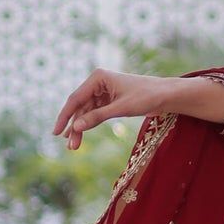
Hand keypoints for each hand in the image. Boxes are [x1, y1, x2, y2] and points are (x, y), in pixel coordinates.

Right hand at [52, 69, 173, 149]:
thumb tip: (75, 127)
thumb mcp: (120, 109)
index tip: (56, 132)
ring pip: (86, 111)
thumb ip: (97, 117)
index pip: (75, 99)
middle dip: (74, 126)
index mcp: (98, 77)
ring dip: (80, 127)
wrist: (166, 95)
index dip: (64, 117)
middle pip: (79, 106)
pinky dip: (89, 124)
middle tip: (69, 146)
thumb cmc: (146, 97)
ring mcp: (103, 91)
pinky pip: (94, 113)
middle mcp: (98, 82)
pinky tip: (80, 135)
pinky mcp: (109, 99)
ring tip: (73, 146)